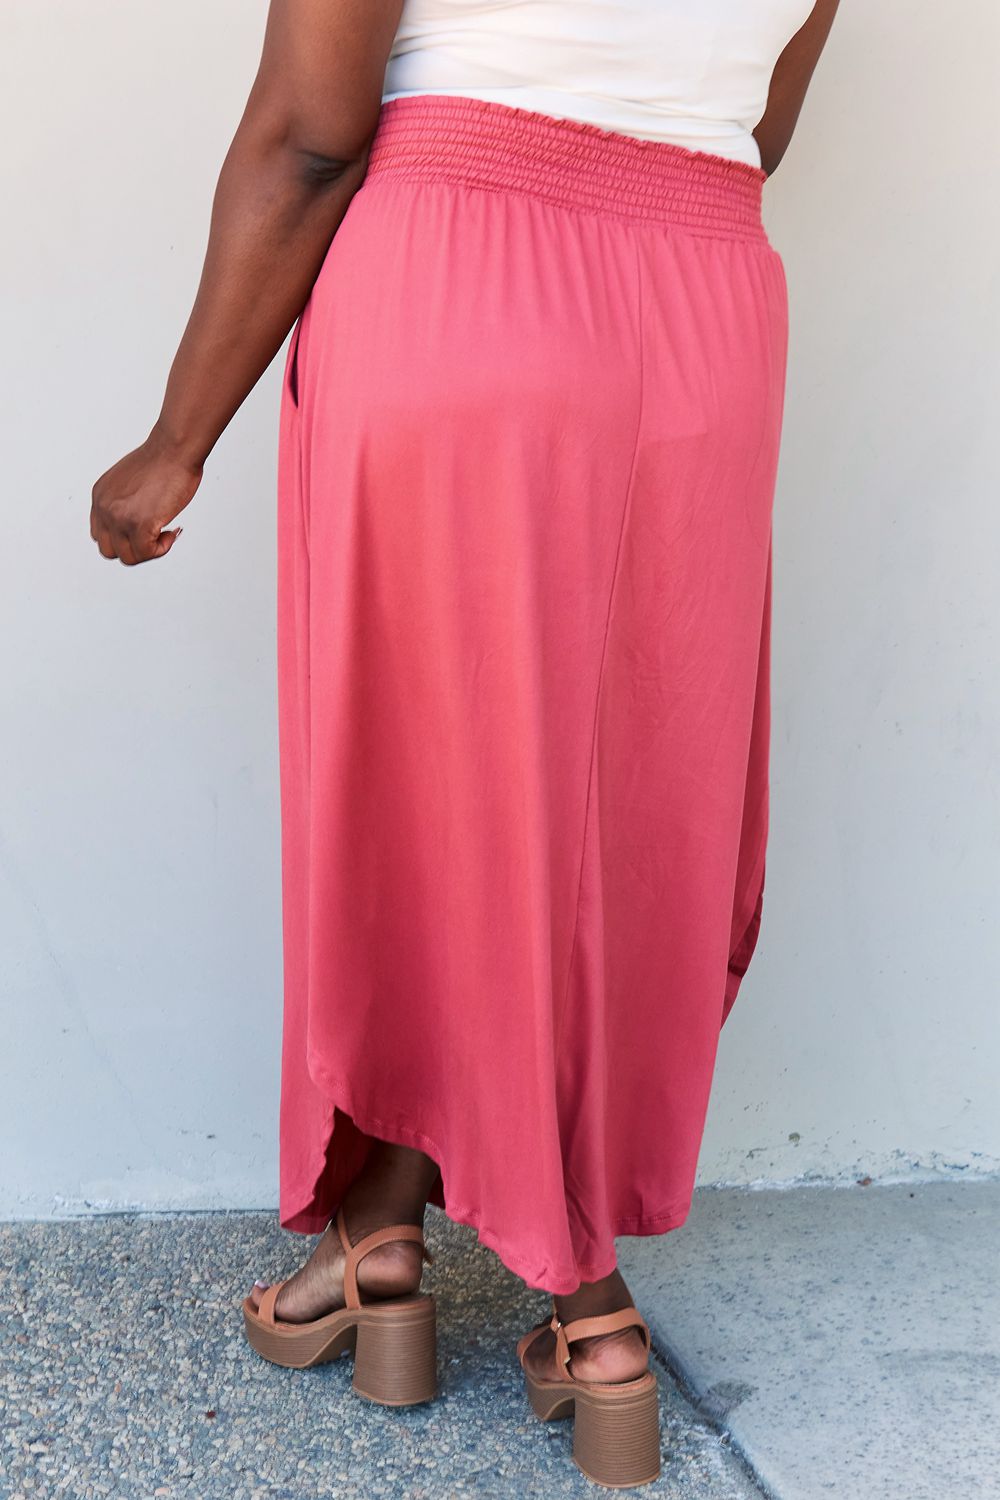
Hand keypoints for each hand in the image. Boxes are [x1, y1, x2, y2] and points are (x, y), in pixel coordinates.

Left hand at [90, 432, 202, 564]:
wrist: (174, 449)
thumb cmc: (163, 460)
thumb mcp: (130, 482)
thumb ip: (125, 502)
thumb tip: (138, 521)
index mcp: (100, 496)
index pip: (100, 534)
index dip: (124, 537)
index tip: (144, 528)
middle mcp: (104, 508)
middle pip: (109, 550)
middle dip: (134, 548)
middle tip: (155, 535)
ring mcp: (119, 517)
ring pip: (128, 557)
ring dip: (150, 550)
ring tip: (165, 532)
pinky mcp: (138, 524)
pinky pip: (147, 553)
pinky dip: (162, 548)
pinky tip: (171, 531)